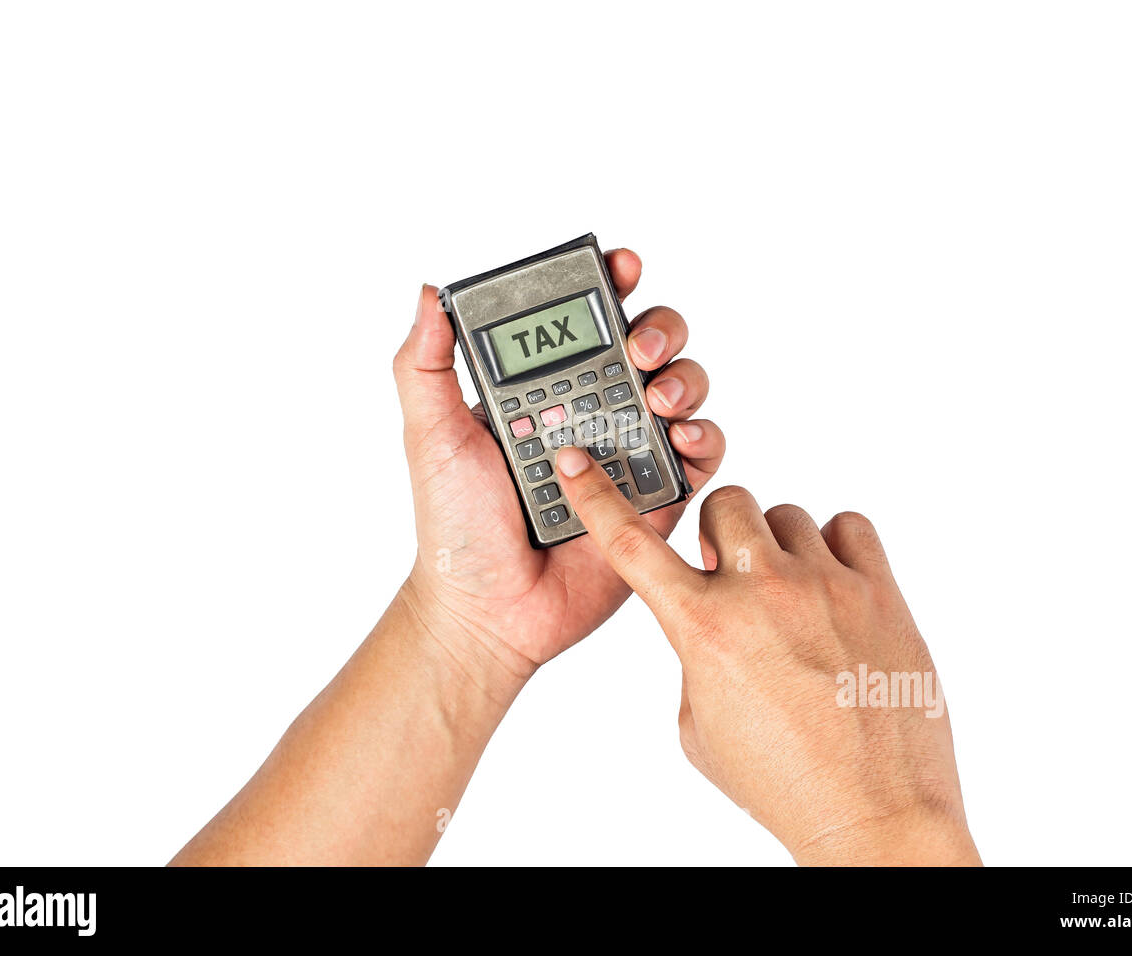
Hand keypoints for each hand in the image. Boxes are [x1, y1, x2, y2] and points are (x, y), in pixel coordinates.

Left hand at [393, 250, 724, 680]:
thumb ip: (427, 363)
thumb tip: (428, 292)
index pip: (587, 321)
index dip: (611, 285)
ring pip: (685, 391)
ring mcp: (631, 453)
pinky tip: (681, 437)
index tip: (620, 267)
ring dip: (685, 377)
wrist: (487, 611)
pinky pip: (703, 457)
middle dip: (659, 327)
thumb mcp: (431, 434)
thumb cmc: (456, 527)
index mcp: (547, 389)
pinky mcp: (660, 499)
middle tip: (638, 346)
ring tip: (657, 395)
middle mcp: (596, 412)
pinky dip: (704, 438)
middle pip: (652, 344)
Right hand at [551, 449, 979, 865]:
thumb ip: (695, 655)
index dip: (597, 499)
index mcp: (705, 629)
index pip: (634, 546)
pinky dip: (837, 545)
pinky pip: (850, 525)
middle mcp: (763, 594)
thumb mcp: (700, 725)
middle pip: (725, 503)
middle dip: (720, 534)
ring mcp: (826, 587)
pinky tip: (834, 587)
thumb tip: (712, 616)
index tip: (579, 465)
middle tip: (731, 574)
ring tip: (791, 596)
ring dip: (778, 546)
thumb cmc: (783, 782)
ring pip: (788, 512)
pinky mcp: (881, 592)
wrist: (872, 815)